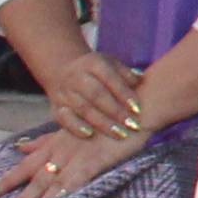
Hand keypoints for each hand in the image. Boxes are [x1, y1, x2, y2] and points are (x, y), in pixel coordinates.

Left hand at [0, 119, 144, 197]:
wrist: (135, 107)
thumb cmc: (105, 116)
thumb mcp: (69, 127)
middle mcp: (60, 152)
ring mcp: (77, 157)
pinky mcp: (95, 161)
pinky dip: (65, 193)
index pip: (25, 166)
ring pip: (51, 183)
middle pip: (33, 179)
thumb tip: (19, 146)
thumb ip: (44, 140)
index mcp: (54, 145)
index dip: (7, 180)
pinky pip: (77, 180)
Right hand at [32, 43, 150, 144]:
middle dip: (115, 111)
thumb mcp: (113, 65)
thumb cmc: (99, 72)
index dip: (124, 93)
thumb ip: (127, 74)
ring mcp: (63, 92)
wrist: (64, 72)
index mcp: (92, 63)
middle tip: (132, 125)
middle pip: (95, 94)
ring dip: (101, 122)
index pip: (109, 77)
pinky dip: (76, 126)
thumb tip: (141, 81)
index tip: (138, 109)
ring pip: (82, 108)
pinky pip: (64, 118)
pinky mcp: (55, 108)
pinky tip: (90, 135)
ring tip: (119, 134)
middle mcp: (75, 76)